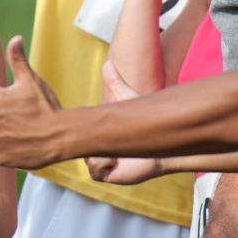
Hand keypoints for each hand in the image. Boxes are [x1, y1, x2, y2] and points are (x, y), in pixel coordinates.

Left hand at [0, 36, 64, 168]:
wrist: (60, 137)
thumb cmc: (46, 106)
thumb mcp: (31, 79)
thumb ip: (17, 58)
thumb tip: (15, 37)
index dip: (8, 96)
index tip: (22, 102)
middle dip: (3, 113)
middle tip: (24, 117)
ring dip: (3, 130)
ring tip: (23, 130)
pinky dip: (5, 148)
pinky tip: (20, 143)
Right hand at [87, 61, 164, 183]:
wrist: (160, 147)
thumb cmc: (146, 124)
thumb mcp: (128, 100)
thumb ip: (116, 83)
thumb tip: (107, 63)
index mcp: (96, 129)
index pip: (78, 127)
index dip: (79, 124)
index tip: (82, 119)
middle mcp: (94, 146)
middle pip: (80, 144)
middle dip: (88, 141)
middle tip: (104, 136)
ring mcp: (98, 161)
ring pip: (87, 157)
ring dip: (103, 153)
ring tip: (119, 150)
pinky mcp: (105, 175)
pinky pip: (94, 169)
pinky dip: (105, 164)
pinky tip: (118, 161)